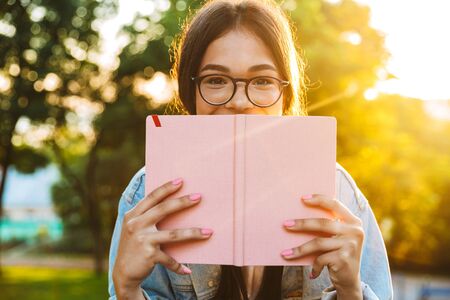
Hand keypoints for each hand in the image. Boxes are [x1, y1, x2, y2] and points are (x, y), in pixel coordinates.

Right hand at [112, 178, 212, 298]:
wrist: (122, 273)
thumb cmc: (135, 246)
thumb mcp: (135, 228)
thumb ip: (147, 216)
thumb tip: (174, 204)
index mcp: (133, 215)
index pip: (152, 197)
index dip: (166, 188)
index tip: (181, 181)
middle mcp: (135, 225)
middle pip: (163, 209)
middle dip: (182, 202)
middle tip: (198, 197)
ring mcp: (142, 240)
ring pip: (173, 234)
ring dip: (193, 233)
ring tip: (208, 232)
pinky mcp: (148, 255)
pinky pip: (169, 259)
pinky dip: (178, 266)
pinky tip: (187, 270)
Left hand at [281, 194, 363, 298]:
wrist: (350, 280)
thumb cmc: (337, 253)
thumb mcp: (337, 237)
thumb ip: (328, 226)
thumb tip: (298, 216)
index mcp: (353, 221)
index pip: (335, 204)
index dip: (319, 199)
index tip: (302, 198)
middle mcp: (355, 231)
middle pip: (323, 223)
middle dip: (302, 224)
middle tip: (285, 225)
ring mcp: (350, 245)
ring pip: (318, 242)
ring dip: (299, 249)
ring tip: (285, 254)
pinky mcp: (344, 259)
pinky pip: (321, 259)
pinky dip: (314, 266)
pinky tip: (311, 273)